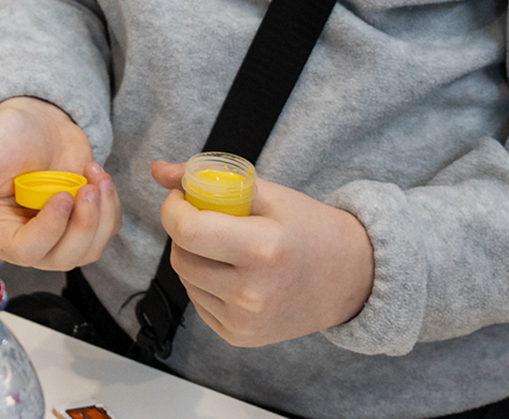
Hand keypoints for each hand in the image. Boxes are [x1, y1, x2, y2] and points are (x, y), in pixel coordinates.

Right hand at [0, 97, 119, 269]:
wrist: (39, 120)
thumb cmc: (5, 137)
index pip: (28, 251)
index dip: (51, 229)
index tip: (63, 196)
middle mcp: (26, 240)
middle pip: (62, 258)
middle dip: (83, 224)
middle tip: (87, 187)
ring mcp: (56, 235)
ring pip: (88, 251)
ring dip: (101, 216)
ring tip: (96, 179)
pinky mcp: (80, 224)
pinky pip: (105, 233)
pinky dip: (111, 209)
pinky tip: (98, 178)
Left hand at [151, 160, 373, 346]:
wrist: (350, 278)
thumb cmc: (309, 229)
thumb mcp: (267, 194)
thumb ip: (209, 181)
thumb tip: (157, 170)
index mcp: (262, 250)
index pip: (188, 231)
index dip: (174, 209)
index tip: (181, 199)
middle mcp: (252, 293)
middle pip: (181, 257)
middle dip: (184, 232)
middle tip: (207, 219)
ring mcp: (245, 321)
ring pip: (186, 280)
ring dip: (194, 258)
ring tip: (226, 247)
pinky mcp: (240, 337)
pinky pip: (199, 303)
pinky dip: (205, 283)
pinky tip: (233, 273)